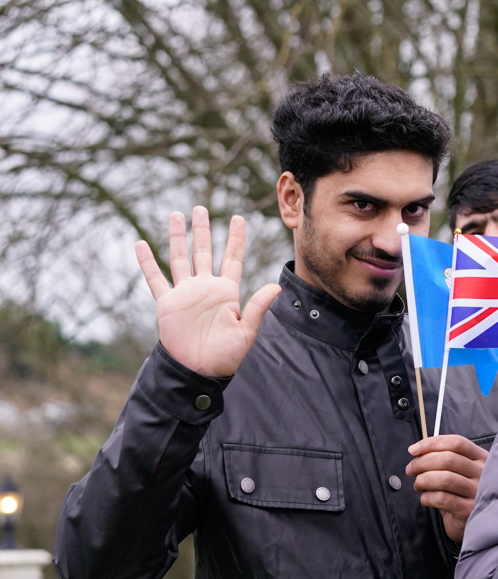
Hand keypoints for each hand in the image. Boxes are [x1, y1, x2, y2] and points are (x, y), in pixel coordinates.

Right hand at [135, 206, 280, 377]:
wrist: (199, 370)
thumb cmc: (226, 355)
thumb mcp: (247, 330)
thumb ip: (258, 307)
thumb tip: (276, 287)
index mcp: (227, 291)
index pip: (232, 258)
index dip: (235, 238)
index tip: (239, 218)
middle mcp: (205, 287)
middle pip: (203, 251)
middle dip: (202, 230)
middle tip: (200, 208)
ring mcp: (185, 293)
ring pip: (180, 258)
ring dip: (177, 238)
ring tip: (176, 215)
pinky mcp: (167, 303)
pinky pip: (155, 278)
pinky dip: (147, 262)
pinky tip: (141, 244)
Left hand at [406, 435, 488, 542]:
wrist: (472, 523)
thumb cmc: (461, 494)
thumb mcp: (459, 472)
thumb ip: (444, 458)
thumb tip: (417, 451)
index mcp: (481, 458)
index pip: (456, 443)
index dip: (432, 443)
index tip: (413, 449)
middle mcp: (483, 473)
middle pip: (448, 459)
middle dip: (422, 462)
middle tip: (410, 469)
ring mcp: (478, 491)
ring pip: (444, 478)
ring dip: (423, 480)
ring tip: (418, 485)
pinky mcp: (469, 509)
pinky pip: (442, 498)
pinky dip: (427, 497)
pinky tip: (425, 499)